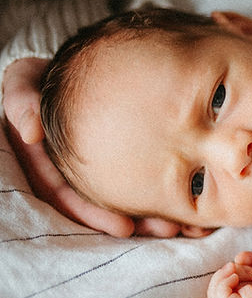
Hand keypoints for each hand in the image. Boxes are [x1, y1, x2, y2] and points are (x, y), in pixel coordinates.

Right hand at [2, 58, 191, 236]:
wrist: (77, 67)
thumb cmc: (44, 77)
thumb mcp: (24, 80)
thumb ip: (20, 99)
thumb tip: (31, 133)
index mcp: (43, 164)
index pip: (67, 197)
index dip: (93, 215)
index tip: (125, 228)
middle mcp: (67, 172)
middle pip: (101, 207)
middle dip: (135, 222)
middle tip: (166, 230)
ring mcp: (92, 169)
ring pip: (123, 199)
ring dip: (151, 215)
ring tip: (180, 223)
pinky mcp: (120, 160)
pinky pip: (138, 182)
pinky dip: (159, 195)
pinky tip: (185, 206)